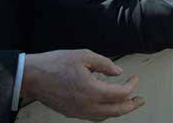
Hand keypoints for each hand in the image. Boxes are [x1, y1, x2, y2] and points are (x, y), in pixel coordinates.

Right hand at [22, 50, 144, 120]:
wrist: (32, 76)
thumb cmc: (54, 64)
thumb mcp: (83, 56)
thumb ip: (105, 64)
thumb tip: (118, 72)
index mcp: (92, 90)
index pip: (120, 93)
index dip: (131, 86)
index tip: (134, 78)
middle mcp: (87, 105)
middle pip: (116, 111)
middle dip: (131, 105)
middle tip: (140, 99)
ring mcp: (79, 111)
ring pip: (105, 117)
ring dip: (119, 110)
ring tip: (128, 103)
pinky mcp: (71, 113)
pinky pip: (94, 117)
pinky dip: (105, 112)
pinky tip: (107, 104)